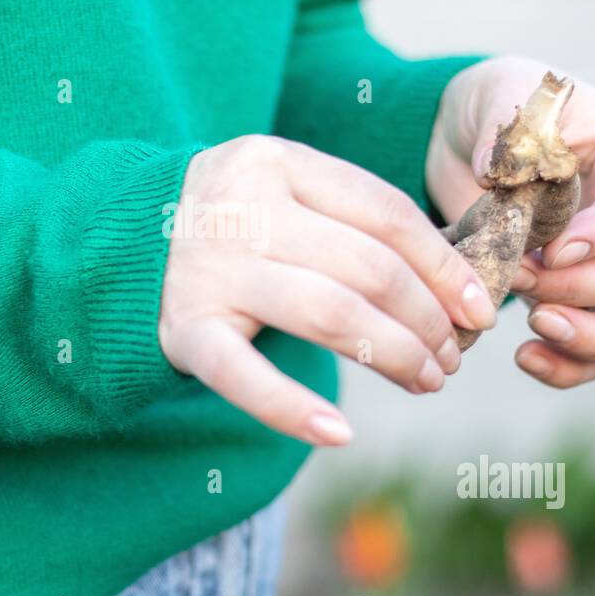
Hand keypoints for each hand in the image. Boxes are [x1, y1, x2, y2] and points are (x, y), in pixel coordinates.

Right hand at [159, 135, 496, 445]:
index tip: (479, 308)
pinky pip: (244, 376)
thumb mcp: (281, 193)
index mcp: (275, 162)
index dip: (444, 266)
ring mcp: (209, 269)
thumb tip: (458, 288)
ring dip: (395, 356)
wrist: (115, 244)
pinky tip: (339, 433)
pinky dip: (292, 408)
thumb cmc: (230, 224)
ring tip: (426, 380)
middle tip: (452, 356)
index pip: (385, 213)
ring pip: (330, 315)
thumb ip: (351, 221)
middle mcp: (242, 209)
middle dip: (428, 320)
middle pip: (368, 267)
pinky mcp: (183, 329)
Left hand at [426, 56, 594, 386]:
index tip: (556, 250)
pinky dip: (565, 365)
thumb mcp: (506, 98)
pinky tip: (524, 356)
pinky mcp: (572, 299)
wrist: (468, 140)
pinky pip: (590, 352)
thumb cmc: (502, 105)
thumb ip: (511, 136)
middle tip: (520, 276)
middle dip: (577, 285)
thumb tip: (499, 176)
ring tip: (535, 325)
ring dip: (586, 335)